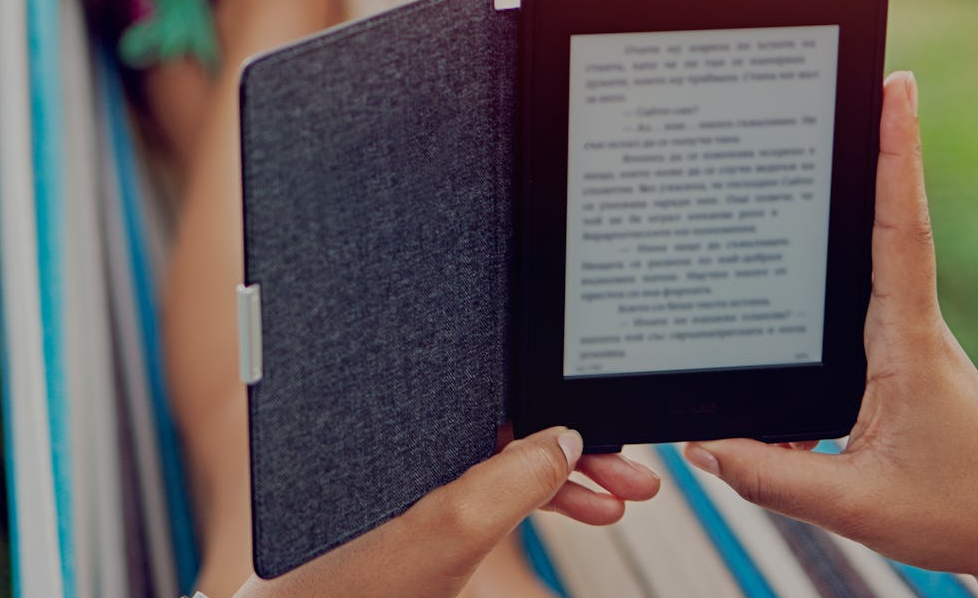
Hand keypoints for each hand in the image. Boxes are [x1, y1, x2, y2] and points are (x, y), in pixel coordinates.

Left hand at [234, 427, 659, 596]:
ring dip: (565, 483)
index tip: (611, 436)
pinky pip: (486, 497)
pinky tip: (570, 513)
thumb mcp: (442, 536)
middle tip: (634, 480)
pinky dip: (532, 506)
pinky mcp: (407, 517)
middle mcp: (407, 445)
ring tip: (615, 504)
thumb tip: (562, 441)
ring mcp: (408, 483)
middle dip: (579, 453)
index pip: (500, 399)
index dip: (562, 415)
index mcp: (407, 428)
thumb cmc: (343, 589)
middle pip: (511, 429)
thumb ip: (505, 484)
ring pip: (505, 466)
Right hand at [682, 72, 977, 597]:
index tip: (896, 91)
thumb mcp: (856, 505)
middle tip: (862, 85)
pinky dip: (824, 307)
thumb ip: (774, 477)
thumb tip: (704, 445)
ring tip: (830, 166)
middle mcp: (916, 331)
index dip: (897, 159)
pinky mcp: (904, 364)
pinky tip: (800, 313)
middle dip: (875, 154)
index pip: (901, 234)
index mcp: (911, 348)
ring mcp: (912, 344)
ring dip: (846, 227)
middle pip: (887, 227)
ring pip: (867, 275)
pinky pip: (857, 317)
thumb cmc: (956, 515)